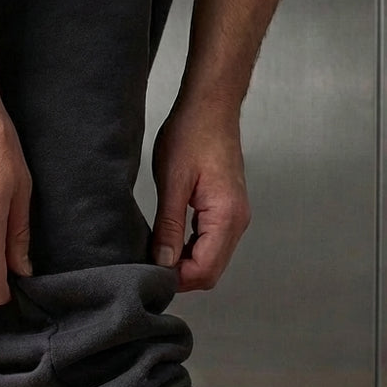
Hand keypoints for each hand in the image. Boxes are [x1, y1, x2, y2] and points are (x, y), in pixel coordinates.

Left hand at [151, 102, 250, 291]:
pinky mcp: (227, 211)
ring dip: (185, 264)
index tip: (149, 272)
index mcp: (226, 216)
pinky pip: (211, 245)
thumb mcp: (172, 182)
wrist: (211, 107)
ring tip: (156, 254)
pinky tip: (169, 242)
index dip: (176, 278)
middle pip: (210, 272)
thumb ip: (169, 226)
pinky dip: (191, 251)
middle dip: (180, 276)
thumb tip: (163, 262)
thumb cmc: (193, 134)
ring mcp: (235, 217)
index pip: (204, 270)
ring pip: (211, 261)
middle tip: (148, 267)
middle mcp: (237, 221)